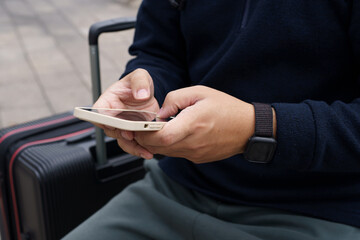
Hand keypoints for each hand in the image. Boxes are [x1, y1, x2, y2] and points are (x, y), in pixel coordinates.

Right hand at [93, 68, 158, 158]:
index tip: (113, 122)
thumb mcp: (140, 76)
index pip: (98, 112)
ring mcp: (123, 127)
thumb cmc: (137, 83)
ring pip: (122, 141)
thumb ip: (140, 82)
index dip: (104, 119)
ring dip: (133, 147)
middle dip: (121, 134)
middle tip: (131, 135)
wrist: (147, 94)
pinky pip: (133, 145)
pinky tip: (149, 152)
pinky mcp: (133, 134)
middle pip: (110, 129)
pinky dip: (140, 149)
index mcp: (107, 102)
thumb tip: (141, 94)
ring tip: (145, 151)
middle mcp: (112, 117)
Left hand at [134, 86, 257, 162]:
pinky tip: (174, 135)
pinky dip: (170, 146)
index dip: (146, 134)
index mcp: (193, 124)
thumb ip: (175, 99)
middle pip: (159, 148)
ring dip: (157, 143)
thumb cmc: (226, 107)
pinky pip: (177, 154)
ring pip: (166, 153)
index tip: (140, 126)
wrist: (248, 128)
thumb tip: (159, 114)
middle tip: (141, 128)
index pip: (162, 137)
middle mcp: (193, 143)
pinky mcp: (198, 158)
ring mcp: (196, 153)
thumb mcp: (200, 92)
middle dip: (145, 139)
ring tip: (156, 130)